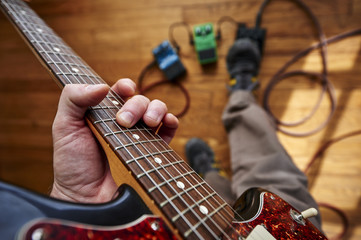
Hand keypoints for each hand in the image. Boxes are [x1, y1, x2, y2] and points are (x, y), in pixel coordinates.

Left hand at [50, 79, 178, 202]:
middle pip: (140, 101)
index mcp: (104, 113)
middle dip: (136, 105)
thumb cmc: (73, 164)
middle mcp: (123, 123)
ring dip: (156, 110)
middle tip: (123, 122)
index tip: (126, 89)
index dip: (125, 86)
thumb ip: (73, 99)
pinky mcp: (153, 151)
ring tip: (148, 122)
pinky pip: (169, 131)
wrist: (86, 197)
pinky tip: (167, 122)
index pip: (120, 92)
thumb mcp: (64, 127)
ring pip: (157, 111)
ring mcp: (139, 136)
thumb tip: (102, 86)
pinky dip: (171, 122)